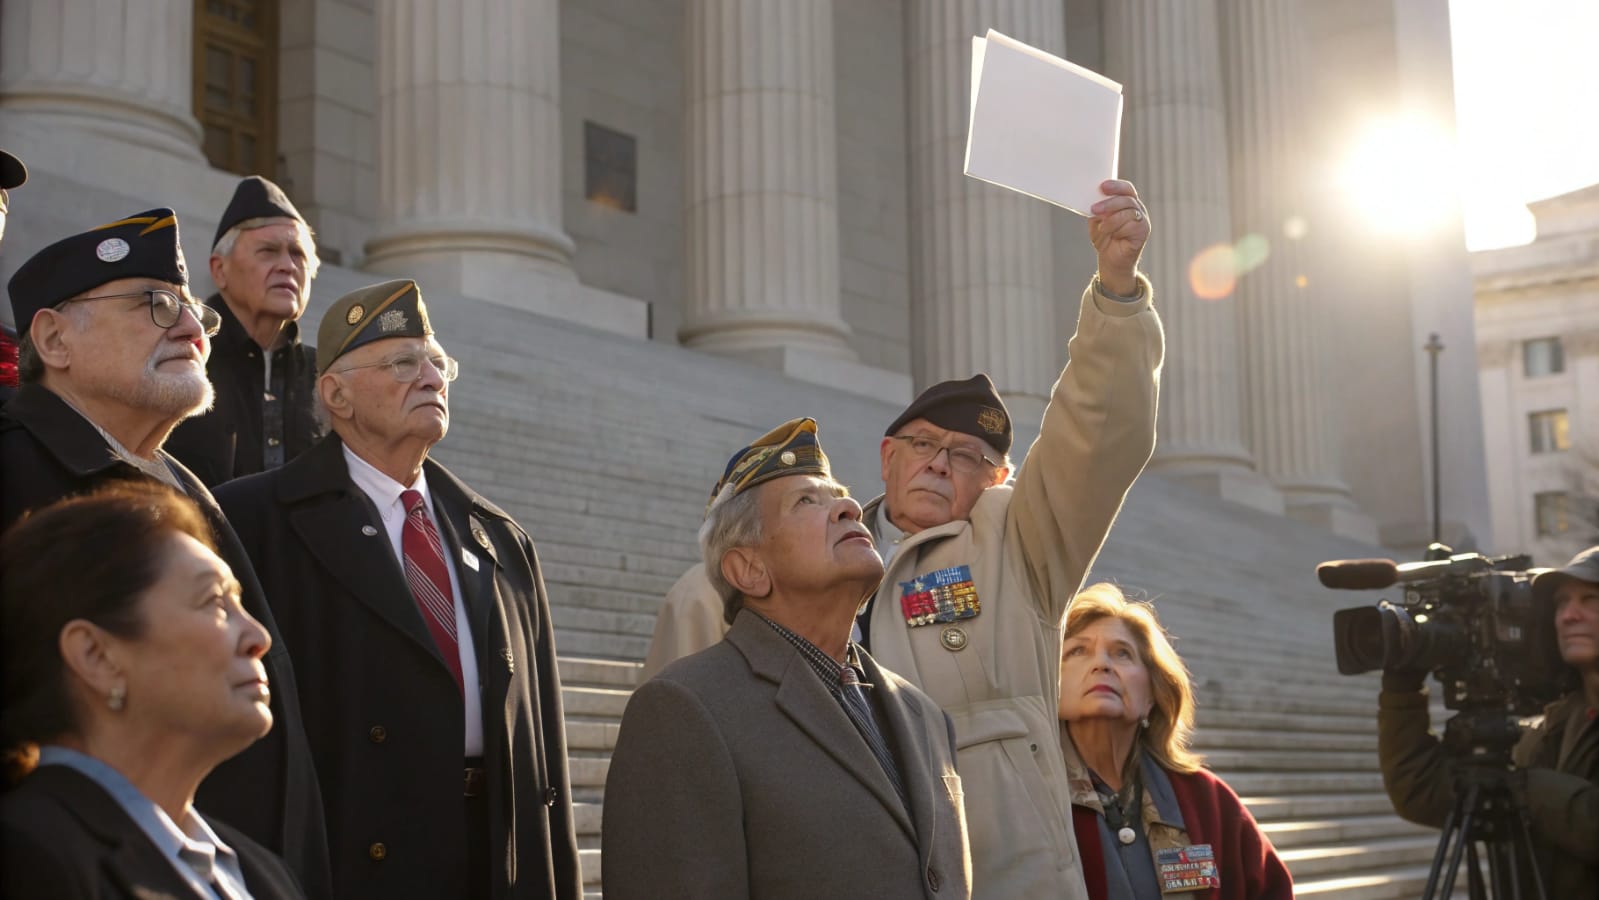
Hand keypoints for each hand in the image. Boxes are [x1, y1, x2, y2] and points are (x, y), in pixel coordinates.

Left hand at [1088, 180, 1148, 295]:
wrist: (1111, 261)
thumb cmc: (1105, 239)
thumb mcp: (1097, 221)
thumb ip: (1098, 210)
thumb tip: (1094, 200)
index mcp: (1127, 202)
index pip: (1126, 188)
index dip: (1116, 186)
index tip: (1102, 186)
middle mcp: (1137, 209)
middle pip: (1127, 198)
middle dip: (1109, 203)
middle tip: (1094, 209)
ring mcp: (1142, 220)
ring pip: (1128, 212)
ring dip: (1111, 220)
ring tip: (1102, 229)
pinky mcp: (1143, 231)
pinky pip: (1132, 225)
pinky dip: (1119, 230)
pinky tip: (1114, 236)